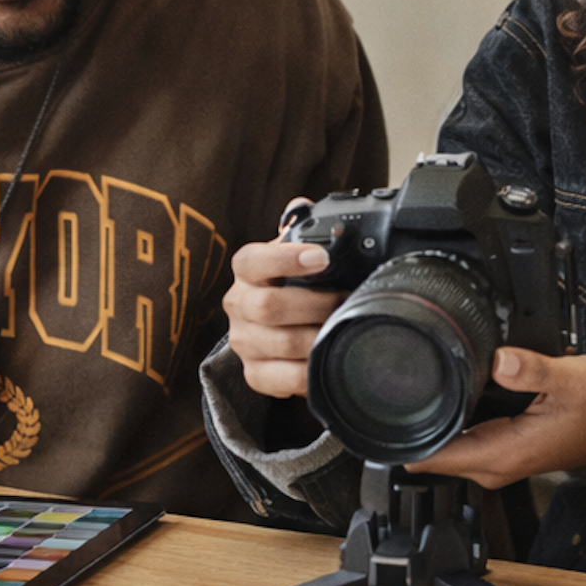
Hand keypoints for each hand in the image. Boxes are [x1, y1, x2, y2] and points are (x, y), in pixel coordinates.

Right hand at [223, 199, 342, 398]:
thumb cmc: (290, 286)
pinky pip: (283, 379)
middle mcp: (239, 305)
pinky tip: (327, 360)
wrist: (272, 330)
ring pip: (283, 344)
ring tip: (345, 329)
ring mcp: (244, 342)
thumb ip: (299, 231)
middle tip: (347, 301)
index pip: (253, 262)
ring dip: (320, 337)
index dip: (286, 259)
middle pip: (270, 307)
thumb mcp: (293, 255)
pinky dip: (310, 371)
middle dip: (317, 305)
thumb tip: (301, 206)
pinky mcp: (254, 374)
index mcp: (247, 271)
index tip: (322, 258)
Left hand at [407, 347, 585, 488]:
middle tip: (395, 378)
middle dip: (410, 419)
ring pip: (445, 441)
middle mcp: (497, 462)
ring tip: (422, 376)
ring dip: (432, 415)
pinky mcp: (507, 442)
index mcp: (504, 454)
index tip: (377, 411)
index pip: (430, 459)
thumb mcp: (573, 379)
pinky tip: (455, 384)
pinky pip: (464, 431)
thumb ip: (532, 370)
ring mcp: (501, 454)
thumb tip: (498, 359)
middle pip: (429, 451)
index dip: (399, 437)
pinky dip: (454, 411)